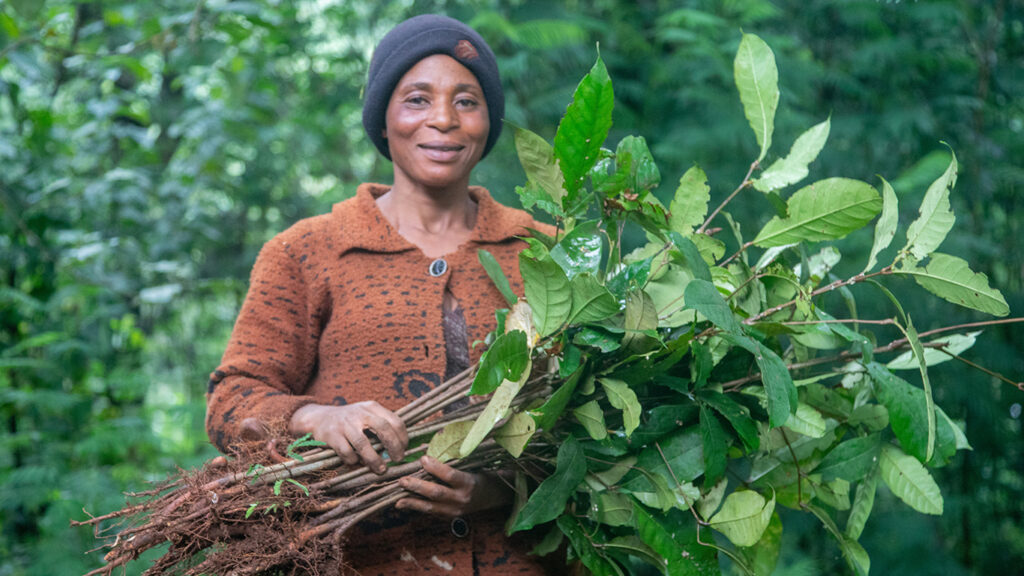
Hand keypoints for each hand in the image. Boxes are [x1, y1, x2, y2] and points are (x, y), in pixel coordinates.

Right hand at [290, 402, 407, 473]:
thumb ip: (382, 426)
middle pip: (383, 428)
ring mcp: (345, 424)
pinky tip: (357, 463)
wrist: (320, 418)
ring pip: (363, 443)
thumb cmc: (350, 421)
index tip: (405, 449)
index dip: (403, 436)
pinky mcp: (332, 436)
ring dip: (374, 459)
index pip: (394, 420)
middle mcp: (360, 413)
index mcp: (371, 407)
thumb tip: (400, 448)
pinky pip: (346, 452)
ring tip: (381, 469)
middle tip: (398, 459)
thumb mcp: (366, 415)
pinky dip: (354, 461)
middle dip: (394, 446)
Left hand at [396, 456, 510, 517]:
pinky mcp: (449, 516)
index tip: (422, 458)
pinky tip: (403, 504)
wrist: (492, 496)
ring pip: (430, 507)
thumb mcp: (472, 465)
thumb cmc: (480, 475)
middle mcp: (462, 498)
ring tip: (398, 497)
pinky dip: (416, 508)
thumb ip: (454, 461)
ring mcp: (455, 510)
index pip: (450, 475)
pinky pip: (430, 512)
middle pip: (436, 493)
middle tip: (402, 480)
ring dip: (412, 501)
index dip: (435, 467)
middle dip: (417, 487)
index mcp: (469, 482)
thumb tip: (430, 448)